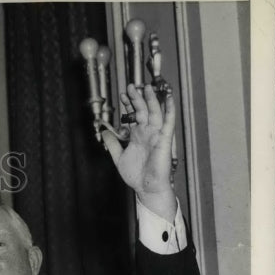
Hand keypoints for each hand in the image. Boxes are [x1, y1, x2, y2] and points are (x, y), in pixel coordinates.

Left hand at [101, 83, 176, 221]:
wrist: (146, 188)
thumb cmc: (136, 175)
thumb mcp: (119, 157)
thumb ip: (112, 144)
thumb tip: (105, 132)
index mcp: (137, 136)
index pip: (133, 116)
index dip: (128, 105)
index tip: (122, 95)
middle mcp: (147, 133)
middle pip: (142, 111)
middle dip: (137, 99)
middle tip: (130, 87)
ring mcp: (156, 135)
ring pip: (154, 113)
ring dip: (150, 100)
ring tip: (145, 87)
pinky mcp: (164, 139)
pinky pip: (168, 122)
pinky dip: (169, 110)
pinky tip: (168, 99)